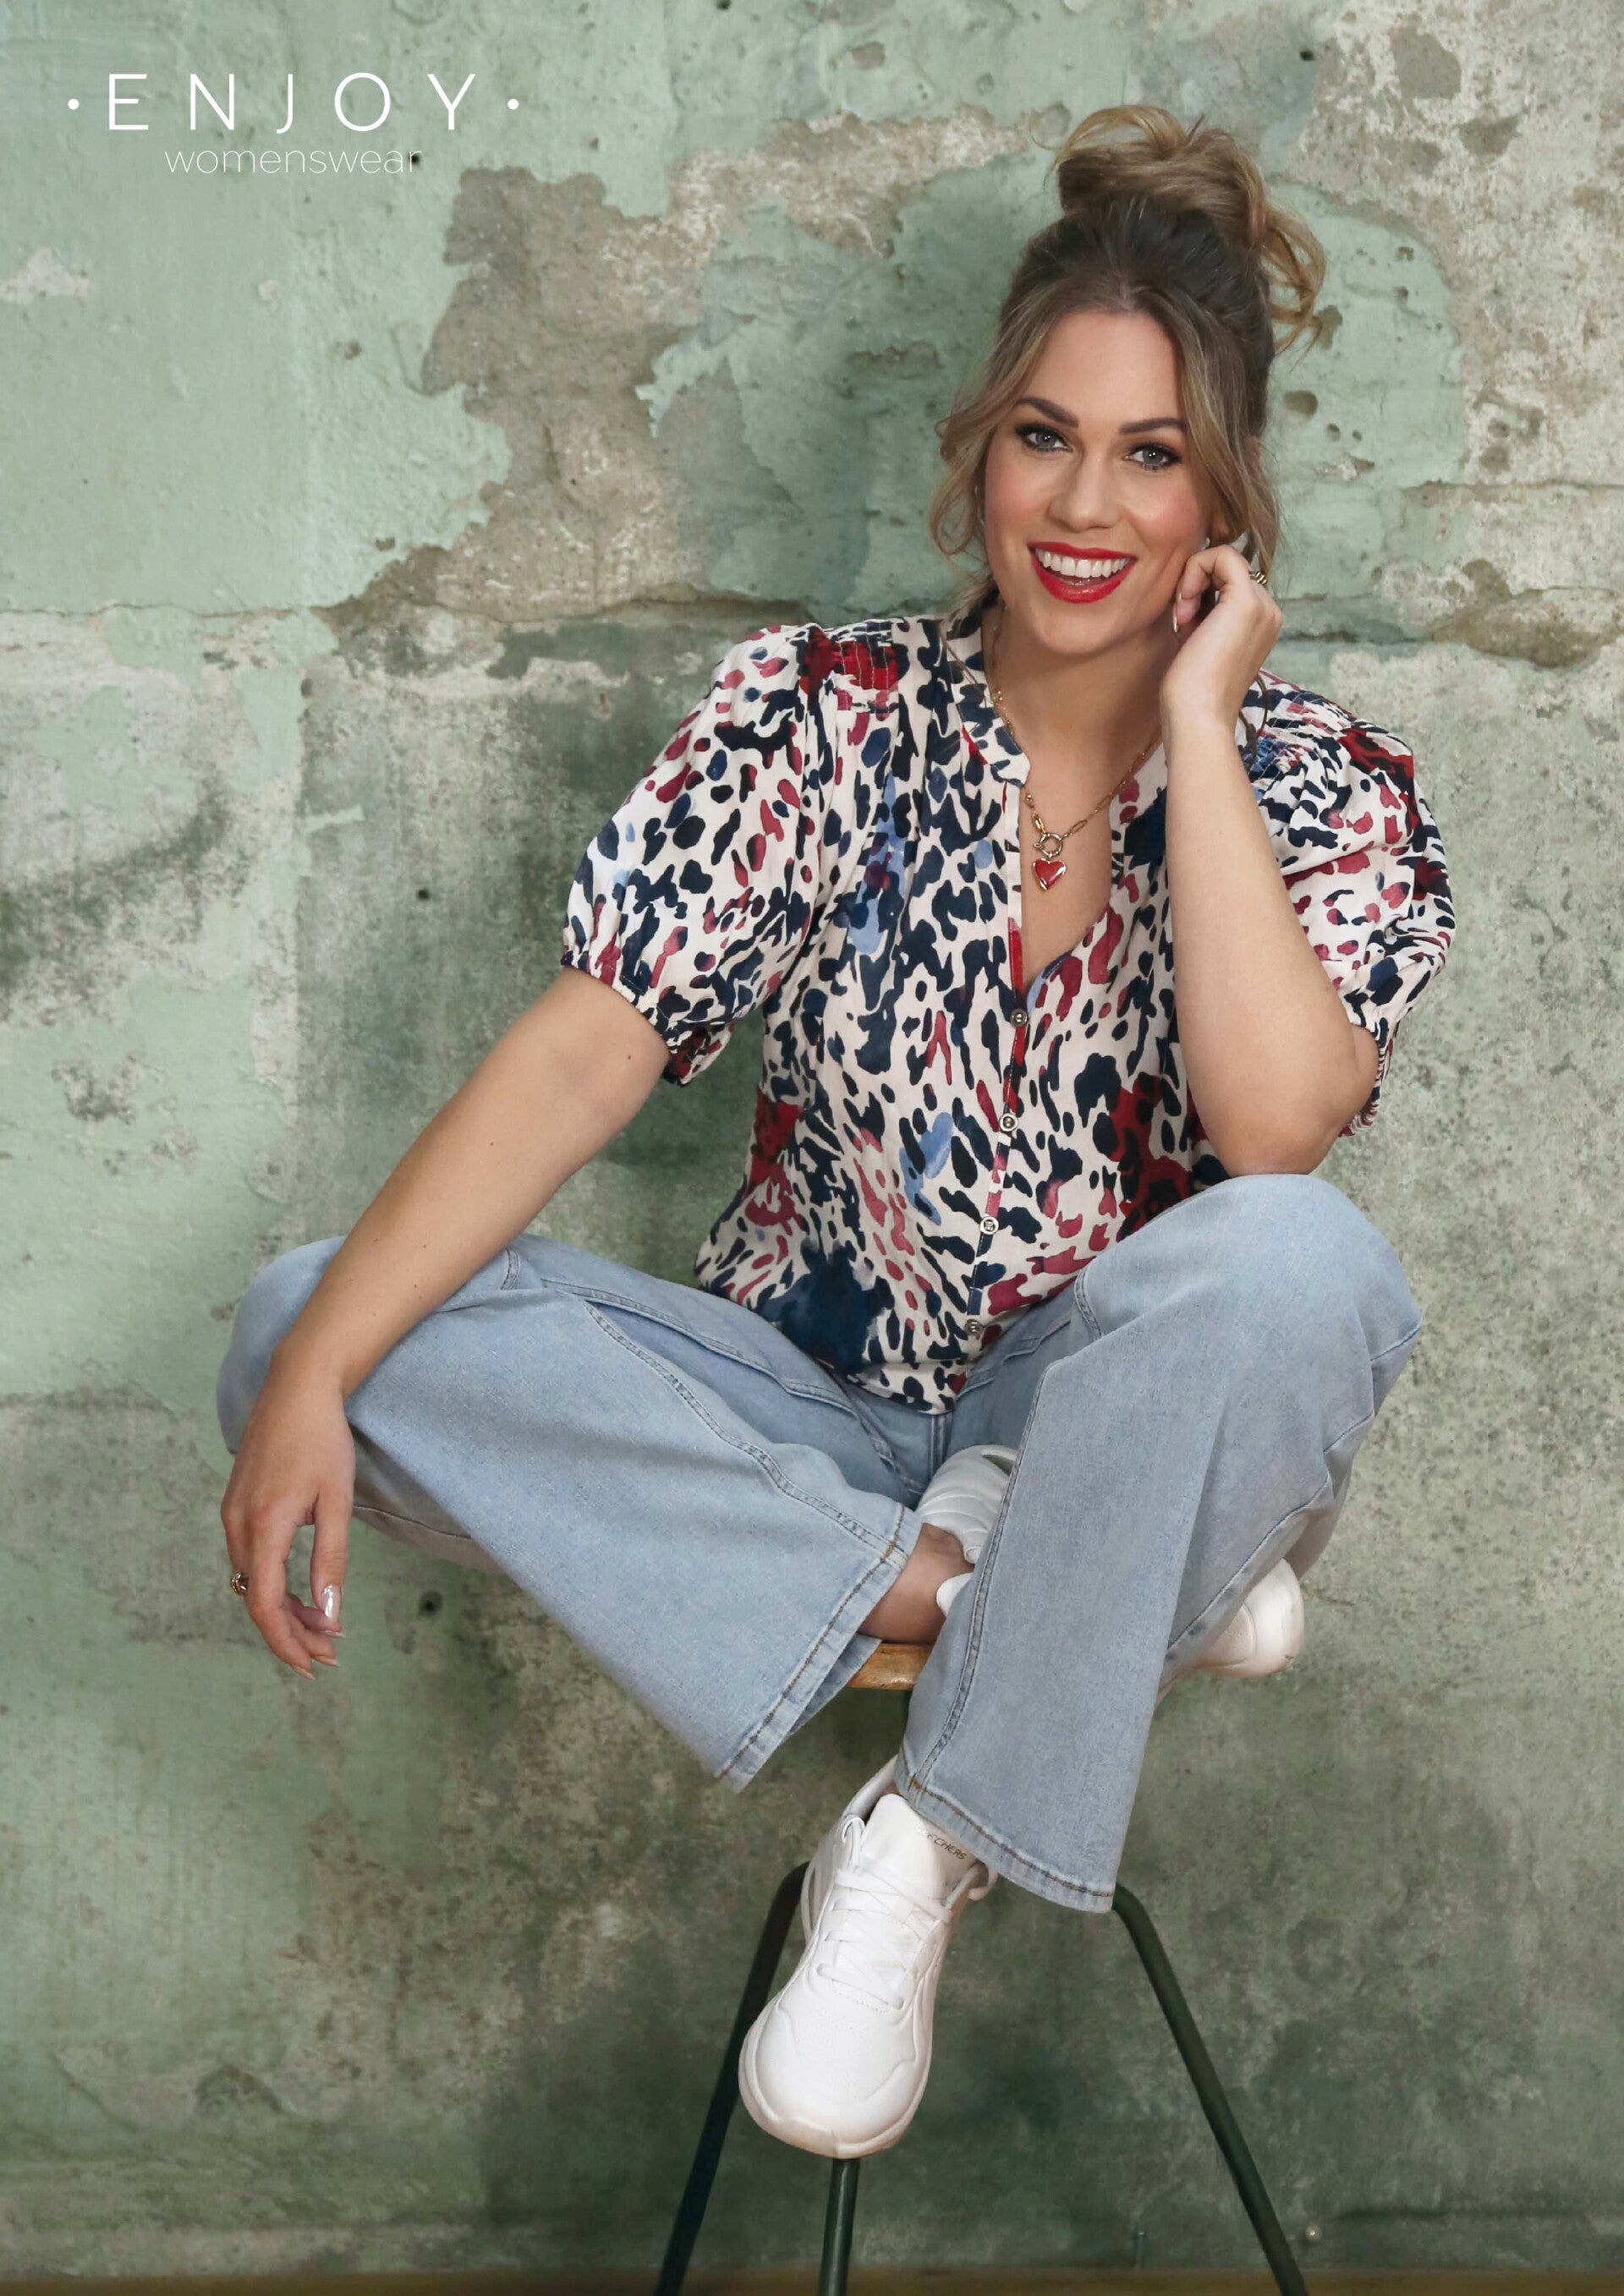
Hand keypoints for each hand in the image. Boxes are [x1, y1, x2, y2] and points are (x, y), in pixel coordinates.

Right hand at [220, 1355, 352, 1677]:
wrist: (296, 1387)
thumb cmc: (323, 1439)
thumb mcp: (338, 1501)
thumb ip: (332, 1560)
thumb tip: (330, 1616)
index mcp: (264, 1527)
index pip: (267, 1606)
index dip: (289, 1642)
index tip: (315, 1664)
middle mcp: (238, 1526)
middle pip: (258, 1600)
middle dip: (292, 1633)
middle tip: (329, 1653)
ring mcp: (232, 1515)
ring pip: (253, 1583)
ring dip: (284, 1611)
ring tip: (322, 1628)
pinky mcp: (236, 1506)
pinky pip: (251, 1561)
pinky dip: (275, 1584)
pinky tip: (302, 1593)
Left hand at [1160, 541, 1282, 733]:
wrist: (1197, 718)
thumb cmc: (1191, 691)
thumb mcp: (1198, 640)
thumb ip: (1202, 612)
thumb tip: (1190, 583)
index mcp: (1261, 623)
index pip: (1228, 583)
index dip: (1199, 592)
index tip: (1182, 622)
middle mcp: (1269, 612)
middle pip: (1227, 570)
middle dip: (1195, 586)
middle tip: (1180, 620)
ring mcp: (1263, 606)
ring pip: (1224, 559)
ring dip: (1193, 580)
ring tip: (1182, 618)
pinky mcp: (1246, 601)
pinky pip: (1221, 554)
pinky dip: (1194, 570)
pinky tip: (1183, 604)